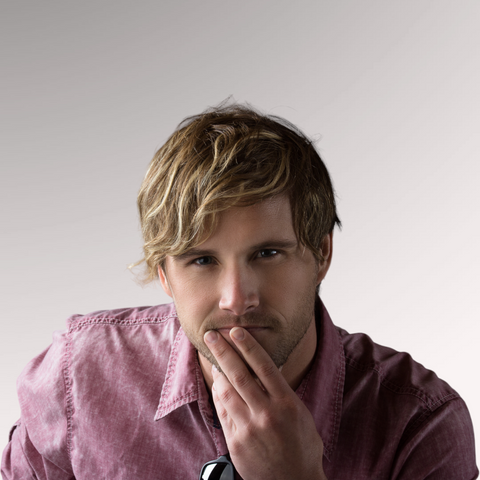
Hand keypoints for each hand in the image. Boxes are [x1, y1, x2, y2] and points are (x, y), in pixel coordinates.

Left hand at [204, 327, 326, 479]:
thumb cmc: (302, 447)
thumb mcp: (300, 414)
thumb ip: (283, 392)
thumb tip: (267, 367)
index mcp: (287, 404)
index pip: (263, 367)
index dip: (248, 346)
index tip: (236, 331)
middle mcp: (266, 414)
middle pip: (240, 375)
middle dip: (224, 351)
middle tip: (212, 335)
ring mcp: (249, 429)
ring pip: (226, 392)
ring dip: (217, 371)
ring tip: (212, 357)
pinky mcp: (236, 442)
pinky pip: (222, 412)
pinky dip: (218, 394)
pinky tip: (217, 383)